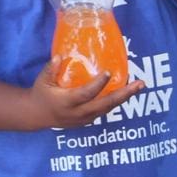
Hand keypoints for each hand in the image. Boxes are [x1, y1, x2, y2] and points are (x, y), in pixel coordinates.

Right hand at [25, 57, 143, 128]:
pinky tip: (126, 91)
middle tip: (139, 84)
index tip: (107, 72)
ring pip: (108, 109)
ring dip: (124, 98)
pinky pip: (105, 110)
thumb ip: (51, 68)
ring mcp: (85, 118)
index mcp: (67, 102)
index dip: (97, 85)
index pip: (85, 94)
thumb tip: (60, 56)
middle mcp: (78, 112)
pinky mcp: (88, 120)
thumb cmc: (41, 94)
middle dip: (124, 95)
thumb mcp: (42, 80)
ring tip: (139, 86)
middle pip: (105, 105)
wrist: (37, 115)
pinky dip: (116, 101)